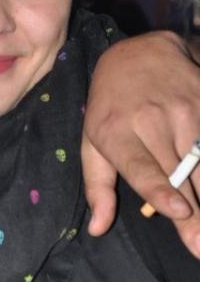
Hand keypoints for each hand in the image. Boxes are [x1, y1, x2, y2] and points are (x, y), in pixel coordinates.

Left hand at [82, 30, 199, 257]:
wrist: (138, 52)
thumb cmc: (109, 107)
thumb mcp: (91, 141)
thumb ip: (97, 186)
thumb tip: (97, 229)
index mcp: (115, 132)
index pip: (140, 165)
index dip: (159, 189)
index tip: (178, 210)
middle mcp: (151, 120)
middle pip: (179, 174)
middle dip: (196, 215)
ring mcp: (185, 109)